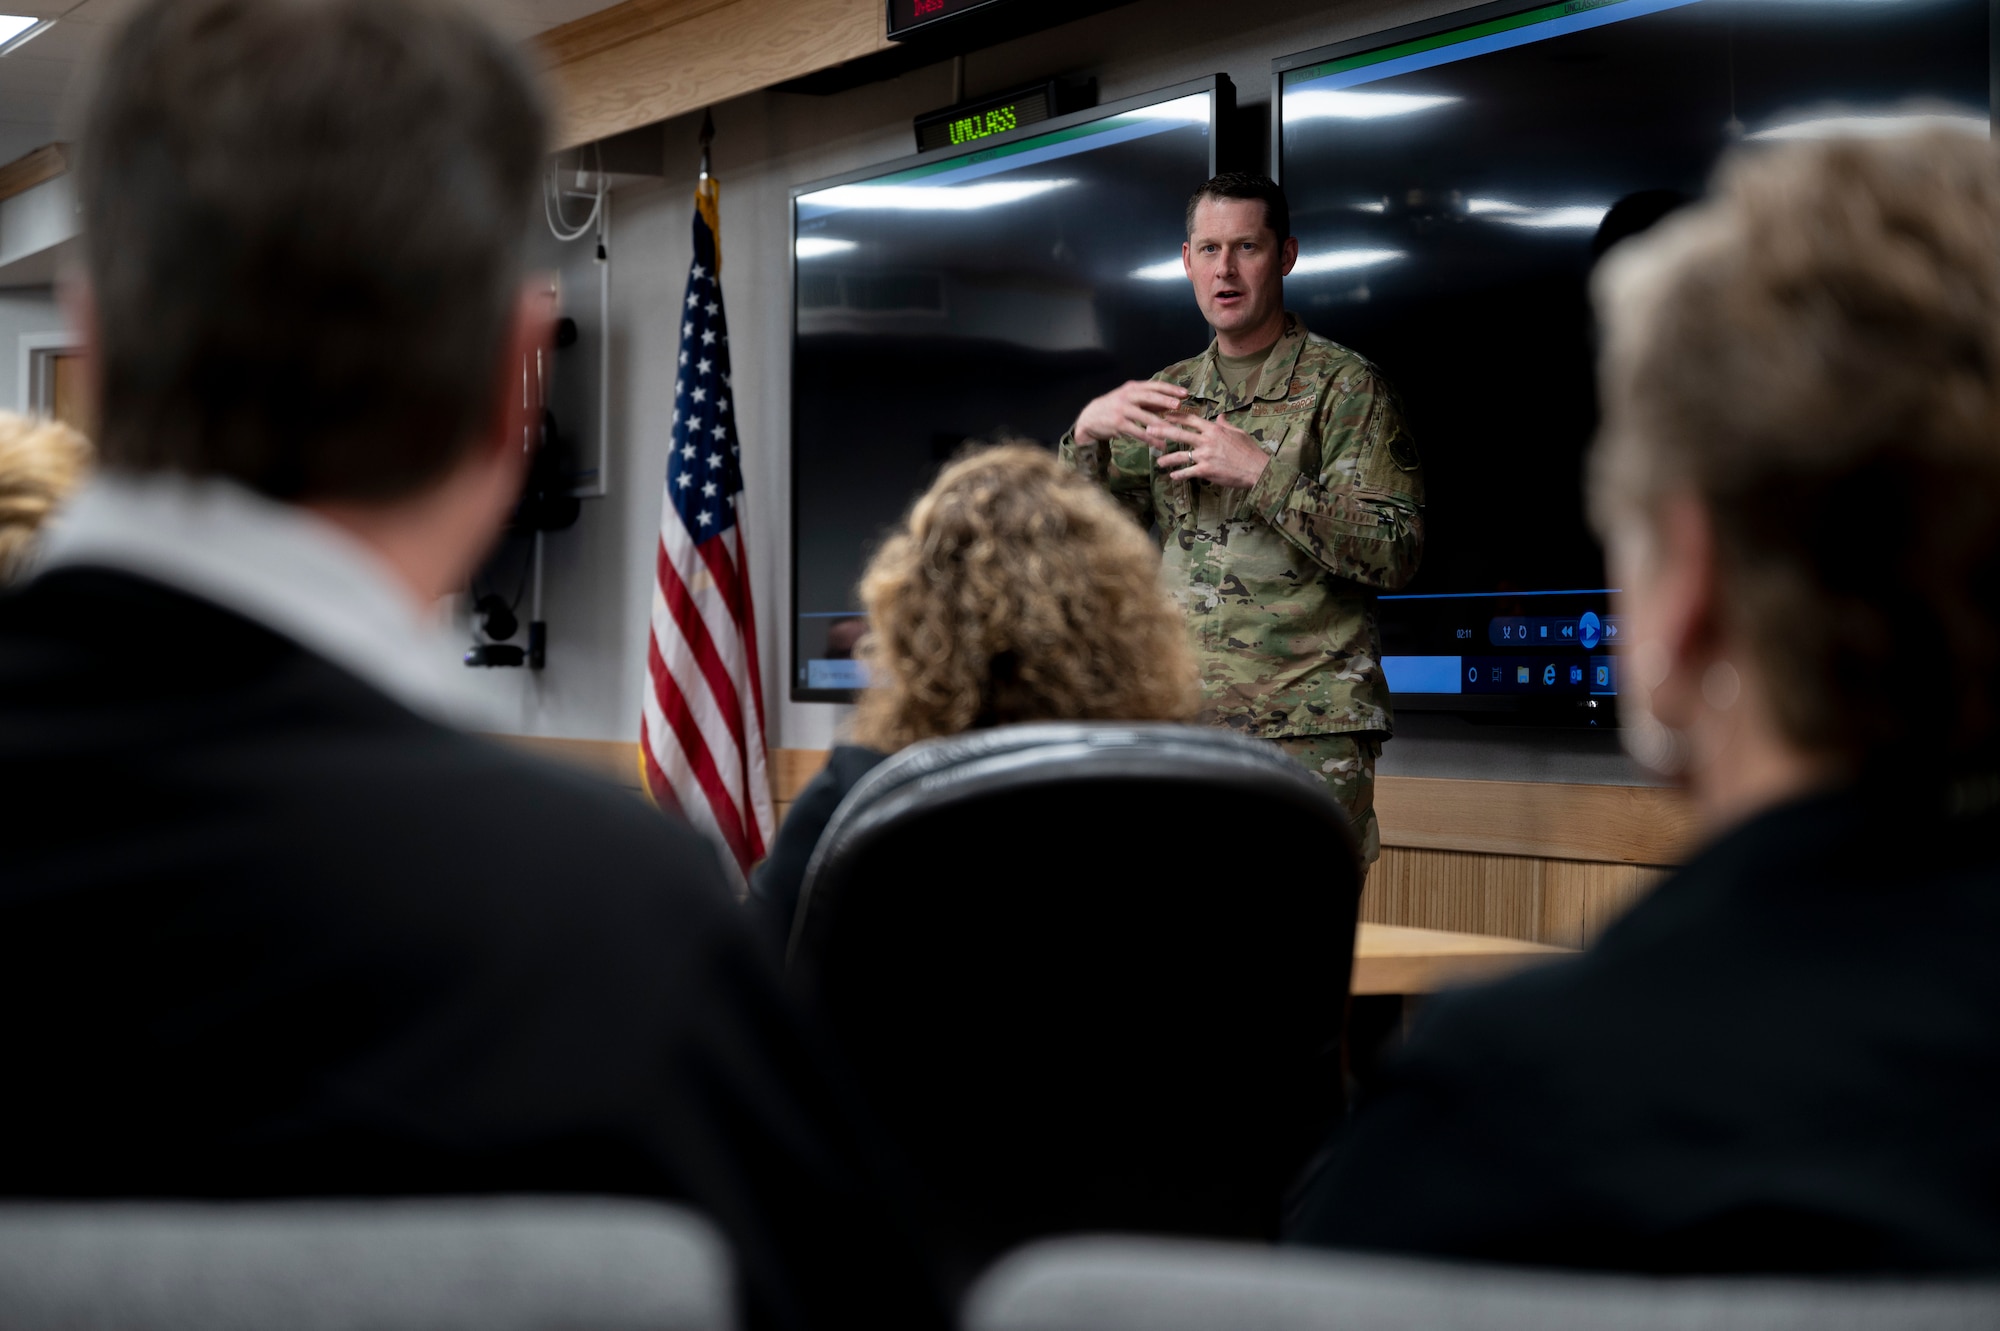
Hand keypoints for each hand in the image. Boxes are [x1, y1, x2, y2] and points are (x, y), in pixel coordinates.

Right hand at [1072, 380, 1188, 444]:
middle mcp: (1127, 396)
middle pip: (1149, 397)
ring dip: (1161, 425)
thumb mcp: (1129, 398)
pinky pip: (1138, 432)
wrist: (1090, 417)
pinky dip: (1150, 439)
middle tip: (1179, 406)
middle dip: (1165, 401)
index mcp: (1133, 387)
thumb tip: (1170, 403)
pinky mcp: (1119, 424)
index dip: (1170, 389)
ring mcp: (1122, 410)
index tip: (1185, 393)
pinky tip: (1160, 444)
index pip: (1154, 386)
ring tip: (1174, 432)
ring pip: (1145, 417)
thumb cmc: (1114, 407)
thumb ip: (1148, 401)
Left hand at [1146, 411, 1271, 488]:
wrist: (1257, 469)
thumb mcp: (1238, 433)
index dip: (1175, 416)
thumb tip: (1220, 416)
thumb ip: (1225, 425)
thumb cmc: (1249, 451)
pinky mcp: (1206, 470)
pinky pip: (1188, 472)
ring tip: (1158, 462)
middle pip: (1179, 433)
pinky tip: (1172, 476)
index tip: (1163, 414)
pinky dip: (1179, 474)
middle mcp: (1207, 440)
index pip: (1190, 419)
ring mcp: (1205, 455)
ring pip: (1180, 455)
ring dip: (1167, 458)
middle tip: (1148, 429)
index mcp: (1214, 429)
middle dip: (1162, 430)